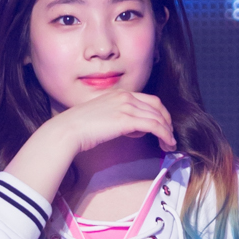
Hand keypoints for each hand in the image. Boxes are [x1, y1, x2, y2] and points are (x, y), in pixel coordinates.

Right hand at [43, 89, 175, 155]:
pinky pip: (154, 126)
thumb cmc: (80, 127)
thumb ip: (118, 118)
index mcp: (119, 94)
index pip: (149, 100)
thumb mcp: (102, 117)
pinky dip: (164, 135)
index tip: (163, 126)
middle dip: (167, 122)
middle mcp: (125, 97)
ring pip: (158, 118)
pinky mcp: (127, 120)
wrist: (68, 130)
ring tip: (170, 145)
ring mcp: (126, 107)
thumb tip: (132, 128)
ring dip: (167, 132)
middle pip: (157, 107)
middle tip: (170, 137)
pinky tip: (167, 143)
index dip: (161, 114)